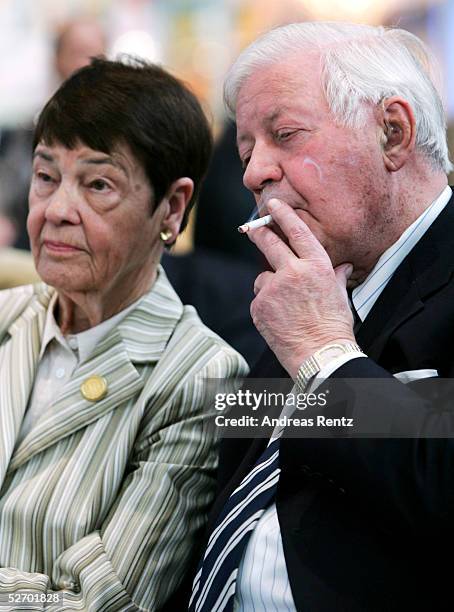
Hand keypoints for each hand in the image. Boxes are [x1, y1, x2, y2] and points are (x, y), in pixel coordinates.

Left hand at [248, 198, 355, 377]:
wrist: (320, 355)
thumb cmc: (333, 327)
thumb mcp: (340, 296)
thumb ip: (336, 276)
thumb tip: (343, 266)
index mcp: (316, 266)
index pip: (296, 232)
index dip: (282, 215)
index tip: (272, 206)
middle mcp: (293, 272)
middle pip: (268, 243)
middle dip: (259, 232)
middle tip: (251, 229)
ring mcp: (273, 288)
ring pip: (263, 277)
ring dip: (270, 285)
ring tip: (286, 307)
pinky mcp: (259, 305)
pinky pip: (260, 298)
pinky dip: (266, 305)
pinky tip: (279, 318)